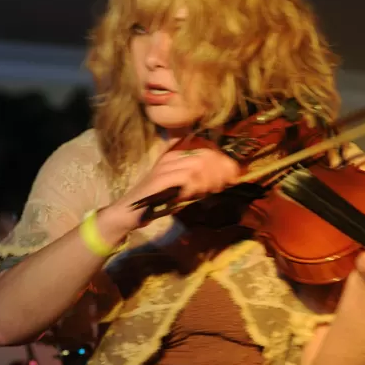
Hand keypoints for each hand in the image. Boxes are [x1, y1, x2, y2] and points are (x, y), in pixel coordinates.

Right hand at [106, 147, 239, 233]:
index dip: (224, 162)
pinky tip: (196, 194)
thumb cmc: (157, 202)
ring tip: (211, 191)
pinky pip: (186, 177)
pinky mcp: (160, 179)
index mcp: (177, 156)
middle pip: (205, 157)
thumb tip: (223, 180)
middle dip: (220, 171)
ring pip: (197, 166)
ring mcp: (165, 167)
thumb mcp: (183, 189)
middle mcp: (172, 157)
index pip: (207, 152)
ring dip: (209, 179)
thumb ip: (200, 183)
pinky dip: (195, 186)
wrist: (130, 212)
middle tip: (226, 184)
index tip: (235, 175)